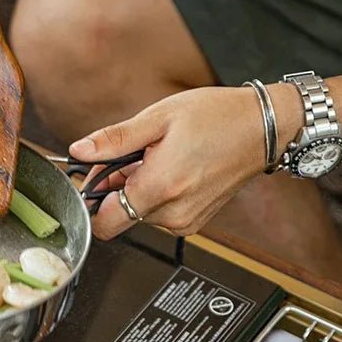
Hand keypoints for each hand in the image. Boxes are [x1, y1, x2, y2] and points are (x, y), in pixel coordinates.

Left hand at [70, 84, 299, 239]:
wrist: (262, 129)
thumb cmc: (217, 117)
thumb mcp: (158, 117)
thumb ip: (114, 139)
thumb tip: (79, 151)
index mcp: (159, 188)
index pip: (104, 223)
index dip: (93, 201)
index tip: (96, 179)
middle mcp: (171, 214)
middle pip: (120, 215)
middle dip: (118, 187)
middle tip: (136, 156)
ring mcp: (184, 222)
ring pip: (138, 215)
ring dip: (139, 189)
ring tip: (160, 159)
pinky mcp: (192, 223)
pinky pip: (158, 215)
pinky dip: (157, 195)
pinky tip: (173, 171)